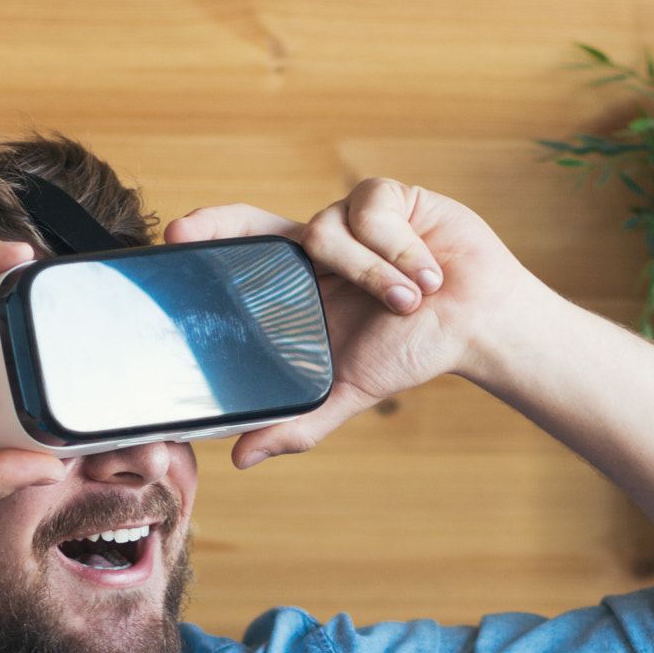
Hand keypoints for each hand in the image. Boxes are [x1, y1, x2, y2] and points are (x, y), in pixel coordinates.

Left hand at [165, 178, 545, 466]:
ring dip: (372, 274)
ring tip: (409, 302)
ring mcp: (351, 218)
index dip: (209, 240)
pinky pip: (373, 213)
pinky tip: (428, 273)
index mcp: (303, 286)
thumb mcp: (349, 389)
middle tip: (191, 231)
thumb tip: (241, 457)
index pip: (244, 255)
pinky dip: (402, 251)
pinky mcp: (390, 196)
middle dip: (220, 221)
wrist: (479, 324)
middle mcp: (319, 247)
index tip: (174, 239)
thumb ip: (298, 423)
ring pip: (325, 231)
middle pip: (256, 221)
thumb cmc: (414, 351)